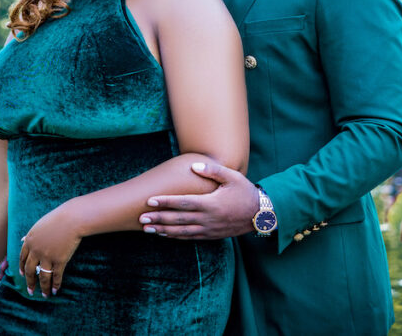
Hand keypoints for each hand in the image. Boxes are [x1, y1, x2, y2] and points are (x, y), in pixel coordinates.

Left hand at [19, 203, 81, 297]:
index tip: (23, 275)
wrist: (71, 219)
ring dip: (43, 288)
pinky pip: (56, 276)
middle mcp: (36, 251)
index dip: (22, 268)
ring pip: (43, 277)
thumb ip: (31, 235)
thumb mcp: (40, 225)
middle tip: (31, 291)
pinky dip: (56, 285)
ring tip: (45, 295)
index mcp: (29, 241)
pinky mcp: (59, 261)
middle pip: (30, 271)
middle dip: (30, 282)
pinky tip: (56, 290)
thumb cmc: (58, 218)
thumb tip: (22, 239)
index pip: (22, 258)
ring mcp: (47, 257)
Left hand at [139, 162, 258, 238]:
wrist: (260, 215)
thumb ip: (213, 171)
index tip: (150, 200)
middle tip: (141, 218)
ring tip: (147, 229)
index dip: (165, 202)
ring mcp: (208, 229)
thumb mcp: (233, 177)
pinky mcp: (210, 235)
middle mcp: (207, 218)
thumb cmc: (245, 192)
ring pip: (181, 231)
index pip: (183, 202)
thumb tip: (194, 165)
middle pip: (178, 219)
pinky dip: (175, 237)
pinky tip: (164, 235)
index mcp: (211, 203)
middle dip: (158, 218)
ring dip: (163, 230)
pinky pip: (189, 237)